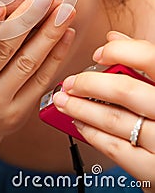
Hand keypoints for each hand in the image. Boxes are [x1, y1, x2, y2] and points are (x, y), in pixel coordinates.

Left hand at [53, 31, 154, 185]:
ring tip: (63, 101)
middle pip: (125, 90)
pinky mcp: (154, 171)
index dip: (120, 51)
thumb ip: (141, 60)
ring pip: (115, 120)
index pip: (149, 57)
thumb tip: (112, 38)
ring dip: (81, 109)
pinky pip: (116, 149)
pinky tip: (79, 124)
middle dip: (89, 84)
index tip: (97, 54)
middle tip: (69, 82)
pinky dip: (92, 134)